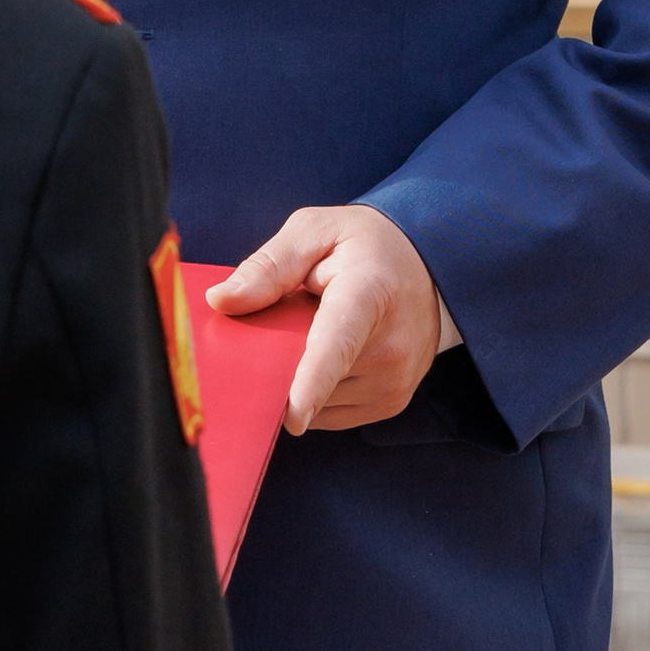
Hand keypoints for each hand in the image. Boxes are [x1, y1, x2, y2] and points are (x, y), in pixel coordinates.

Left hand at [207, 206, 443, 434]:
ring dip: (299, 378)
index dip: (312, 383)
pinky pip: (330, 413)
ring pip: (318, 402)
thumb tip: (220, 301)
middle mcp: (391, 346)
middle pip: (313, 378)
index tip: (292, 418)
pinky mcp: (391, 403)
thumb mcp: (314, 232)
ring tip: (316, 332)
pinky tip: (324, 356)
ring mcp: (395, 381)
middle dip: (280, 363)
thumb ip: (268, 267)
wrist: (429, 265)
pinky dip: (315, 393)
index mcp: (369, 293)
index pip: (337, 345)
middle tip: (287, 322)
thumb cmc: (364, 246)